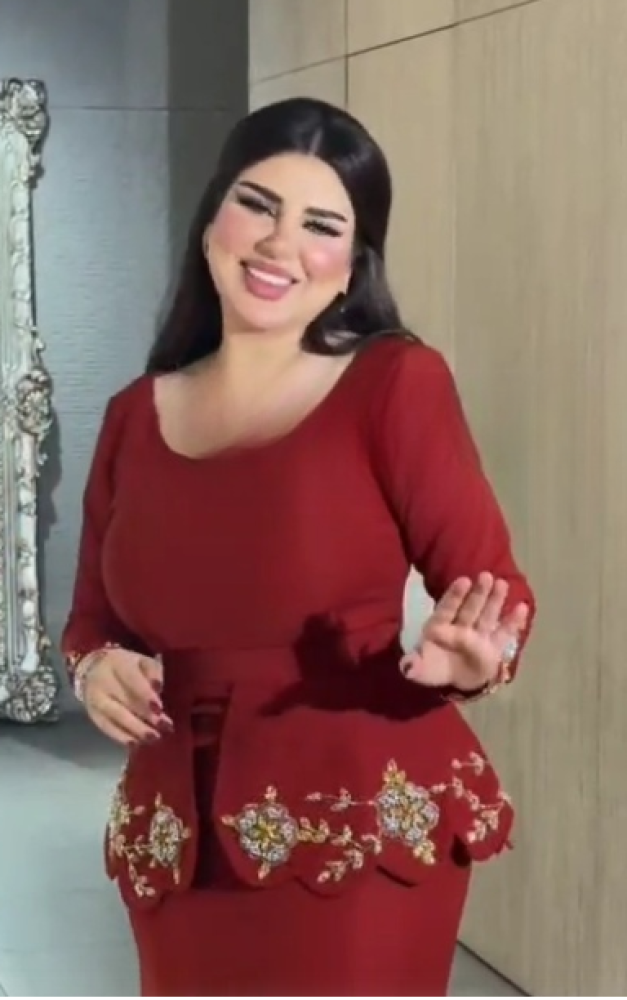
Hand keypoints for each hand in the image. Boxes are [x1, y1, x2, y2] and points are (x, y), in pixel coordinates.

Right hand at [81, 647, 172, 745]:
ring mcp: (95, 700)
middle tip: (165, 726)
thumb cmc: (126, 666)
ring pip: (115, 716)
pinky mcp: (93, 715)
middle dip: (146, 716)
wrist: (93, 669)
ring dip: (135, 729)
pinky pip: (107, 728)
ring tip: (153, 738)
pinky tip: (136, 744)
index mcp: (117, 664)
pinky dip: (121, 737)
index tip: (159, 708)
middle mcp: (103, 682)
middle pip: (125, 700)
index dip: (145, 694)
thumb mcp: (142, 661)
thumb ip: (153, 672)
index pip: (131, 679)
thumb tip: (158, 687)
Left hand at [400, 572, 528, 692]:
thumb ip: (413, 666)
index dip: (454, 596)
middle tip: (485, 575)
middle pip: (470, 608)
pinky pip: (504, 633)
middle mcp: (461, 627)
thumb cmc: (434, 668)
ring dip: (495, 600)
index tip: (463, 581)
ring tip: (502, 583)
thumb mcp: (421, 670)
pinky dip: (513, 622)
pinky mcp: (494, 646)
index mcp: (440, 628)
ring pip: (487, 615)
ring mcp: (478, 635)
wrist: (454, 680)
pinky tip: (522, 607)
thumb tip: (406, 666)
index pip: (447, 609)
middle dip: (478, 593)